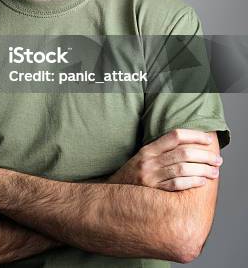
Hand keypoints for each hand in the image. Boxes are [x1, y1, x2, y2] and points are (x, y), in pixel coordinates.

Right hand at [107, 128, 222, 190]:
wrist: (112, 194)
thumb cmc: (133, 176)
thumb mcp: (142, 158)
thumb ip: (161, 151)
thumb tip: (189, 147)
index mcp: (148, 149)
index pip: (175, 136)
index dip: (194, 136)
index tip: (208, 140)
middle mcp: (149, 161)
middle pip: (182, 153)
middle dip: (204, 155)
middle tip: (218, 160)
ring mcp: (151, 176)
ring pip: (182, 169)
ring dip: (202, 170)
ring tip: (214, 172)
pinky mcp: (153, 192)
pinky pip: (176, 185)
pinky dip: (191, 182)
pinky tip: (202, 182)